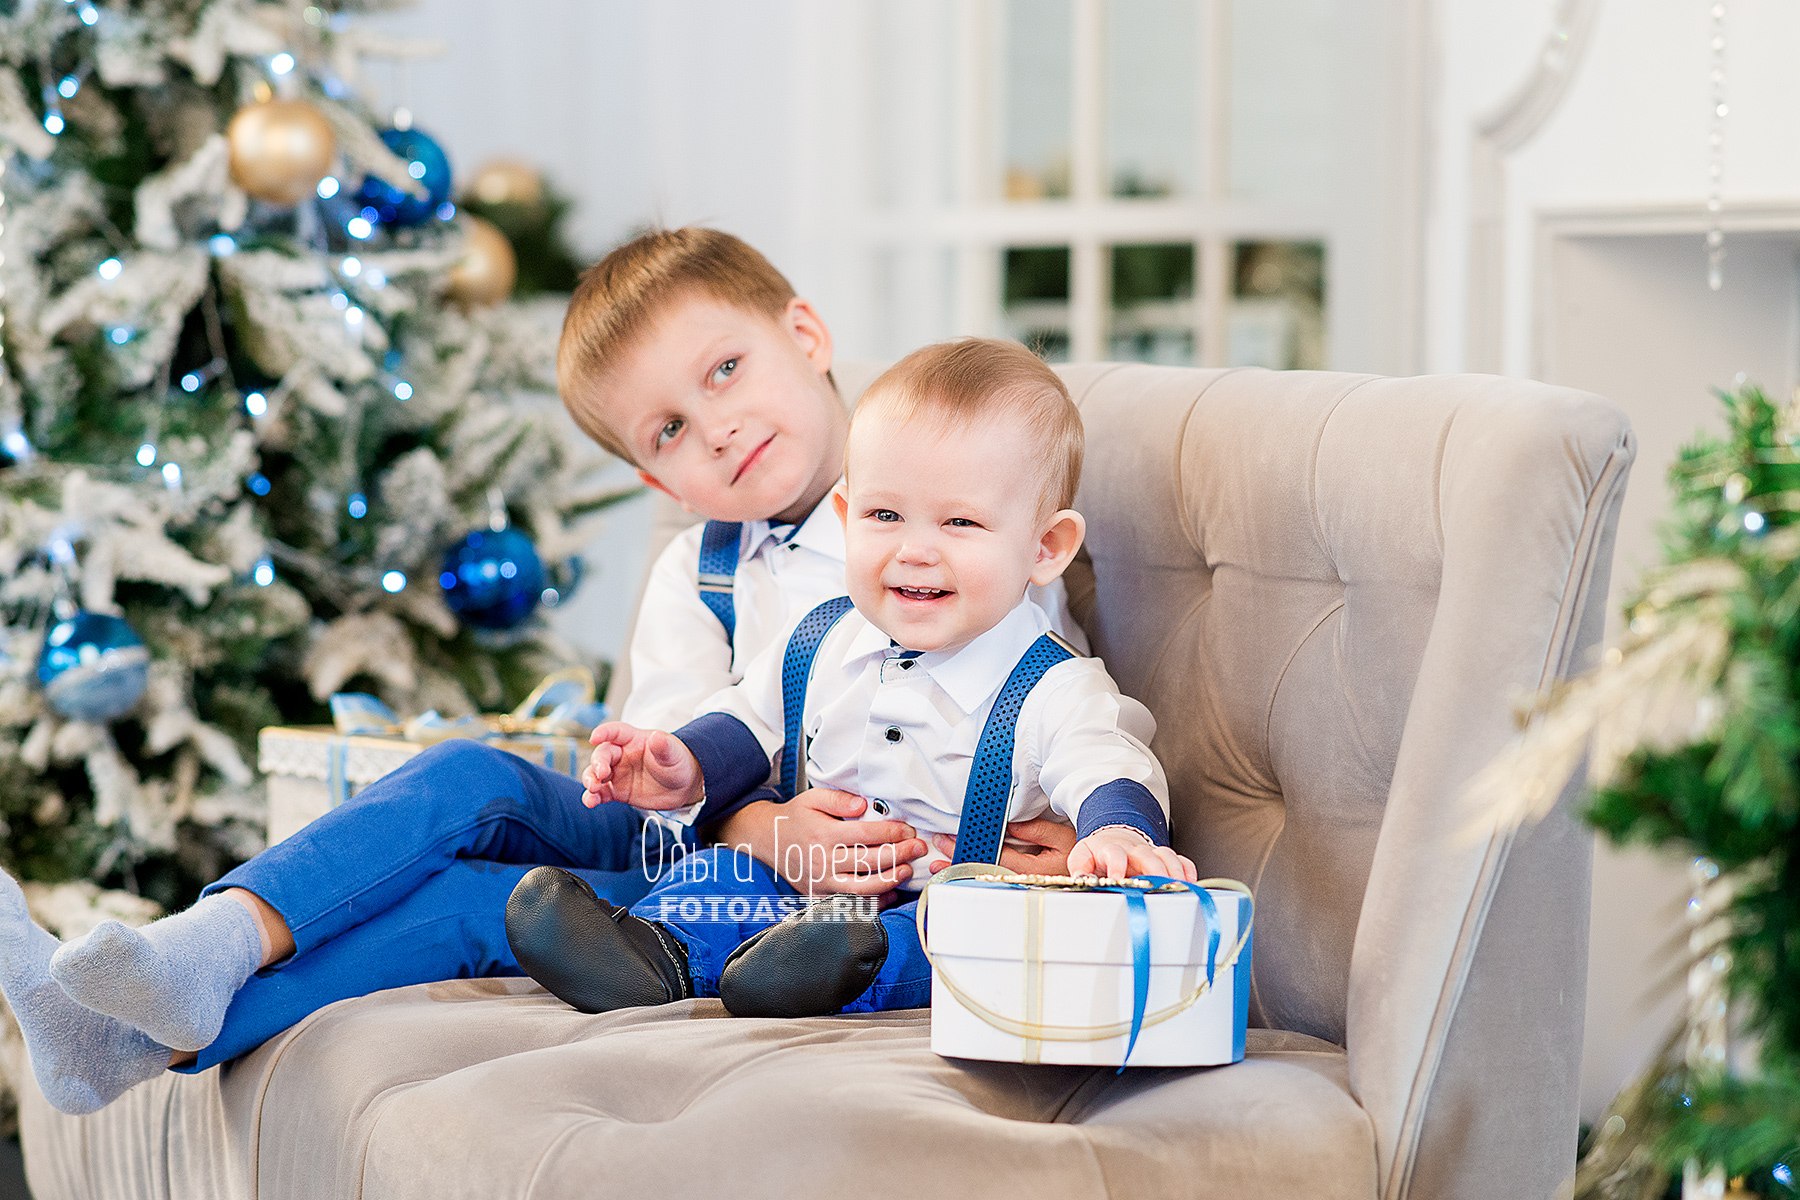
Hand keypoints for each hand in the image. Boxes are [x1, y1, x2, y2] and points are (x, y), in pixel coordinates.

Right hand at [581, 721, 702, 810]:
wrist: (683, 786)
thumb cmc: (678, 762)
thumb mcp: (674, 754)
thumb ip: (664, 746)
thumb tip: (657, 737)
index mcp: (634, 739)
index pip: (615, 731)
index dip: (604, 732)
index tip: (594, 738)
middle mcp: (622, 755)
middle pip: (602, 754)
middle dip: (598, 763)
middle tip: (602, 774)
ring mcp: (617, 773)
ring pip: (595, 774)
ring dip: (590, 779)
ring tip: (593, 788)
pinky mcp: (617, 791)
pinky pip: (600, 793)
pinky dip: (592, 797)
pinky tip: (591, 802)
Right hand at [714, 789, 927, 895]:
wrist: (766, 841)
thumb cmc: (794, 818)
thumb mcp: (812, 798)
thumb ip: (838, 799)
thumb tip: (863, 804)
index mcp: (823, 834)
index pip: (866, 834)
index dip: (892, 832)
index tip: (908, 830)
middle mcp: (823, 861)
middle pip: (869, 861)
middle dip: (899, 854)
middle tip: (918, 848)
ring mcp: (822, 882)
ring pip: (863, 888)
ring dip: (890, 880)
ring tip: (907, 870)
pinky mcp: (821, 897)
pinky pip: (851, 904)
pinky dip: (873, 901)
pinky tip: (890, 892)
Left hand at [925, 816, 1078, 877]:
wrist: (1095, 872)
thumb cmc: (1080, 854)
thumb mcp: (1060, 836)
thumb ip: (1034, 829)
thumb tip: (1008, 825)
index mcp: (1033, 869)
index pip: (993, 857)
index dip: (969, 848)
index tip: (950, 839)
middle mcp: (1024, 881)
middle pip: (984, 870)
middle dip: (958, 860)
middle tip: (937, 848)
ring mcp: (1021, 885)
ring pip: (985, 877)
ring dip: (961, 870)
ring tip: (938, 865)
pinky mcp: (1021, 884)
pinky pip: (993, 877)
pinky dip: (974, 872)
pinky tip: (959, 871)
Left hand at [1067, 827, 1196, 881]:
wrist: (1113, 838)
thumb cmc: (1098, 854)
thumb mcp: (1082, 858)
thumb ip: (1080, 868)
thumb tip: (1080, 880)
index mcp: (1111, 848)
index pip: (1115, 853)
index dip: (1117, 865)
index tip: (1118, 879)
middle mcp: (1133, 849)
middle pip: (1146, 854)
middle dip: (1154, 870)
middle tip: (1158, 887)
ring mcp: (1150, 852)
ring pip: (1166, 856)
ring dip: (1173, 872)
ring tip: (1178, 889)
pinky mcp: (1163, 857)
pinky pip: (1180, 859)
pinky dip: (1187, 870)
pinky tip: (1190, 882)